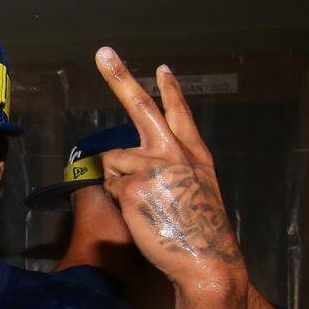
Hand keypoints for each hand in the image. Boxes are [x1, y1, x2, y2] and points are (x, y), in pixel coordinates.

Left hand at [94, 49, 245, 288]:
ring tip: (145, 204)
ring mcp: (152, 166)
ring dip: (119, 180)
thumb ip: (176, 168)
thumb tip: (137, 162)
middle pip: (141, 108)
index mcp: (193, 153)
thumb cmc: (201, 231)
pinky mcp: (133, 185)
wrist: (206, 257)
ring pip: (114, 161)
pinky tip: (140, 213)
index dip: (169, 90)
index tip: (160, 69)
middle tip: (103, 52)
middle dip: (120, 77)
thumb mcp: (201, 189)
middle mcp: (173, 152)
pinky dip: (118, 200)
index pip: (179, 113)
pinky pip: (110, 186)